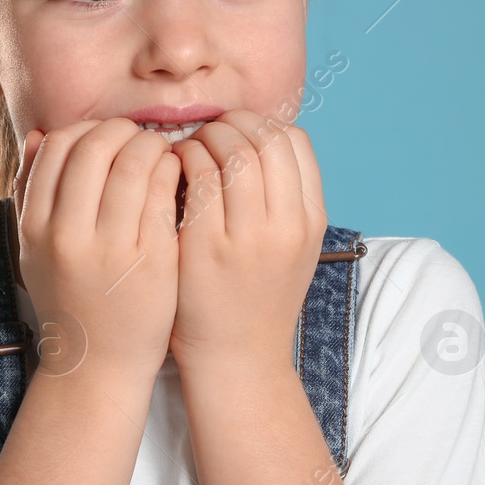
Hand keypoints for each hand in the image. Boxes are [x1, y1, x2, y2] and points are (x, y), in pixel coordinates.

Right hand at [12, 118, 181, 382]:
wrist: (98, 364)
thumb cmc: (72, 297)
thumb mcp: (37, 248)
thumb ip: (32, 192)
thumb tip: (37, 133)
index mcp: (35, 227)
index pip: (56, 146)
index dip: (86, 130)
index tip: (105, 138)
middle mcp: (68, 236)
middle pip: (95, 147)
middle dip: (123, 131)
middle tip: (139, 138)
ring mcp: (112, 249)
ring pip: (134, 163)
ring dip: (153, 146)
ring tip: (161, 154)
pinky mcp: (153, 260)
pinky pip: (165, 193)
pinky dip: (173, 172)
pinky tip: (177, 176)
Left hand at [167, 110, 326, 372]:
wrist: (238, 360)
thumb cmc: (255, 298)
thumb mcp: (291, 247)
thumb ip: (284, 197)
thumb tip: (257, 138)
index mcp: (311, 220)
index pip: (294, 140)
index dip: (261, 124)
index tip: (237, 131)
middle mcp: (288, 225)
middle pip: (265, 138)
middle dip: (231, 124)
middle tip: (207, 133)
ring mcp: (250, 237)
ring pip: (233, 151)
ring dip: (205, 138)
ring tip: (189, 149)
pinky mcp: (209, 247)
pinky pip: (199, 178)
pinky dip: (184, 160)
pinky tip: (172, 170)